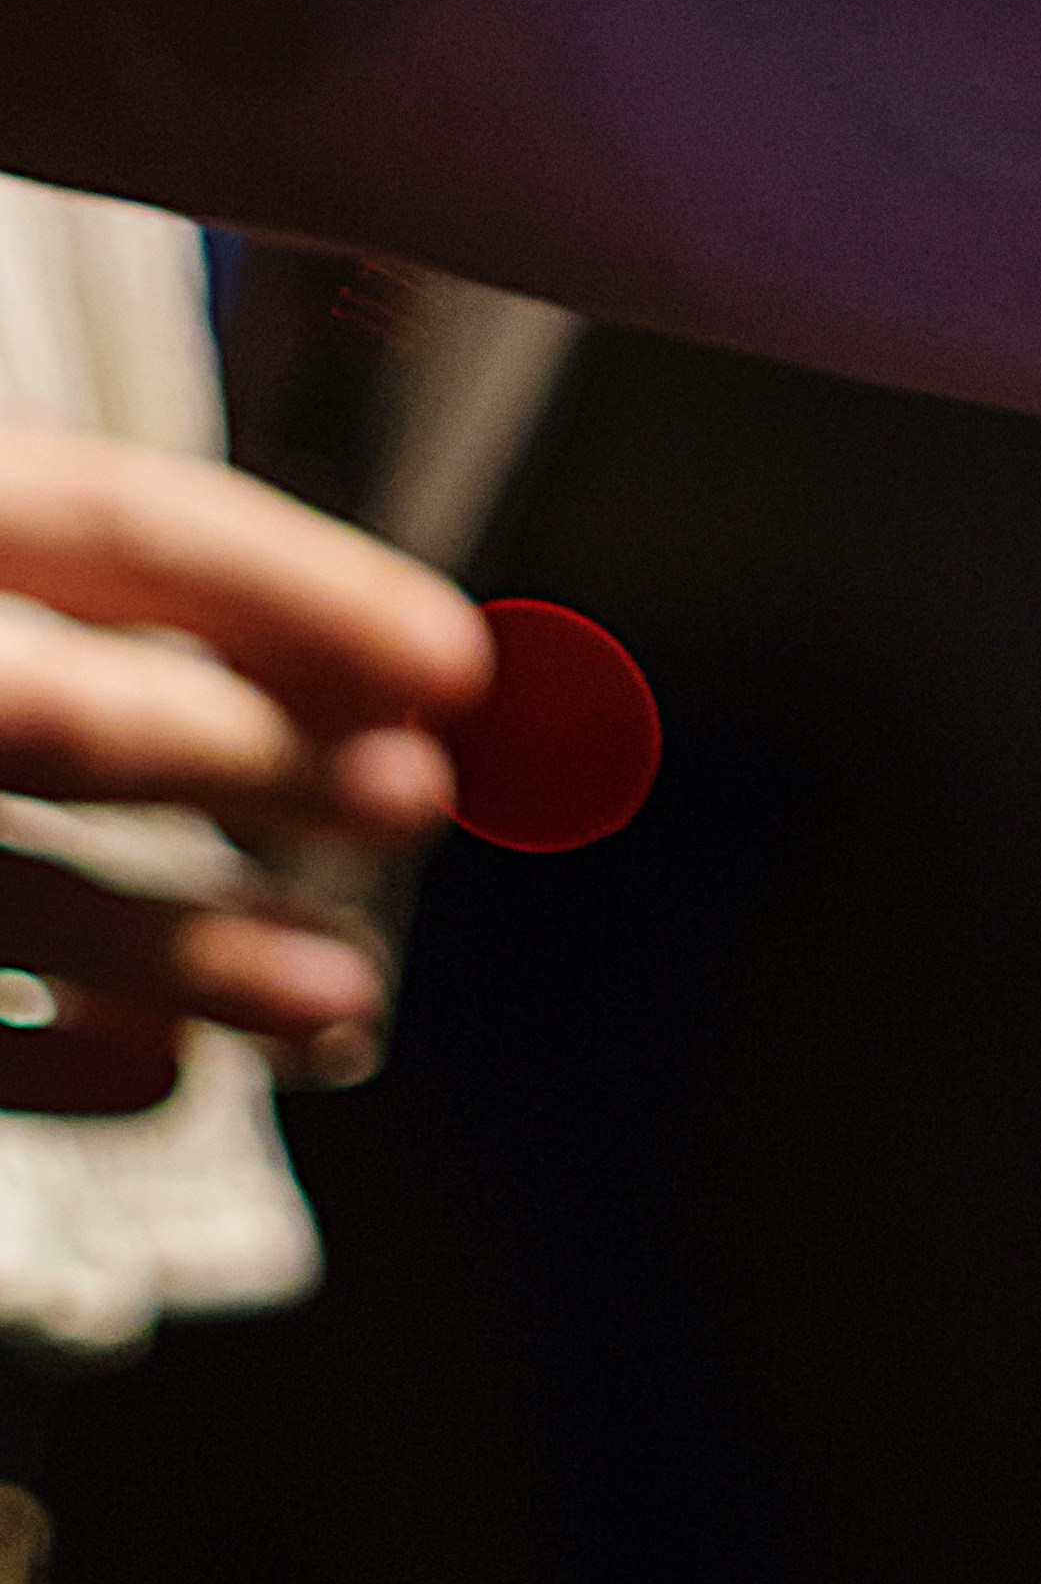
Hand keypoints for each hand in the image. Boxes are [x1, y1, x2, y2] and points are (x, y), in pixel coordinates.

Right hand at [0, 433, 488, 1112]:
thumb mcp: (1, 513)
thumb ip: (105, 566)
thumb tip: (380, 671)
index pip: (119, 525)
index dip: (301, 593)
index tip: (452, 661)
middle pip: (67, 719)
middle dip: (259, 763)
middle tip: (416, 804)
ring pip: (8, 898)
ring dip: (191, 951)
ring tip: (343, 997)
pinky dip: (49, 1062)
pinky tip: (162, 1070)